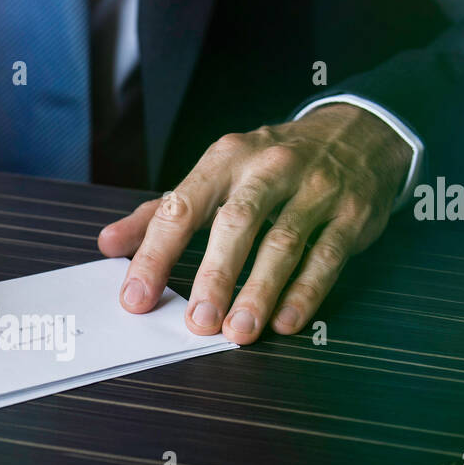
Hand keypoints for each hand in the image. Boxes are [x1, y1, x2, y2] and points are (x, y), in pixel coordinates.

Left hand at [98, 104, 409, 342]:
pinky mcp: (351, 214)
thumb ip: (159, 212)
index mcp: (224, 159)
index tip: (137, 298)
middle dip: (214, 277)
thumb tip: (108, 244)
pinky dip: (305, 293)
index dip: (155, 255)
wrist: (355, 133)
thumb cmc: (269, 164)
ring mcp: (314, 190)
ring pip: (283, 245)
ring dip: (259, 293)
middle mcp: (268, 169)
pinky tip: (285, 321)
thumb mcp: (213, 174)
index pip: (181, 208)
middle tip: (197, 322)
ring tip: (239, 332)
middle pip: (236, 225)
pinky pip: (326, 257)